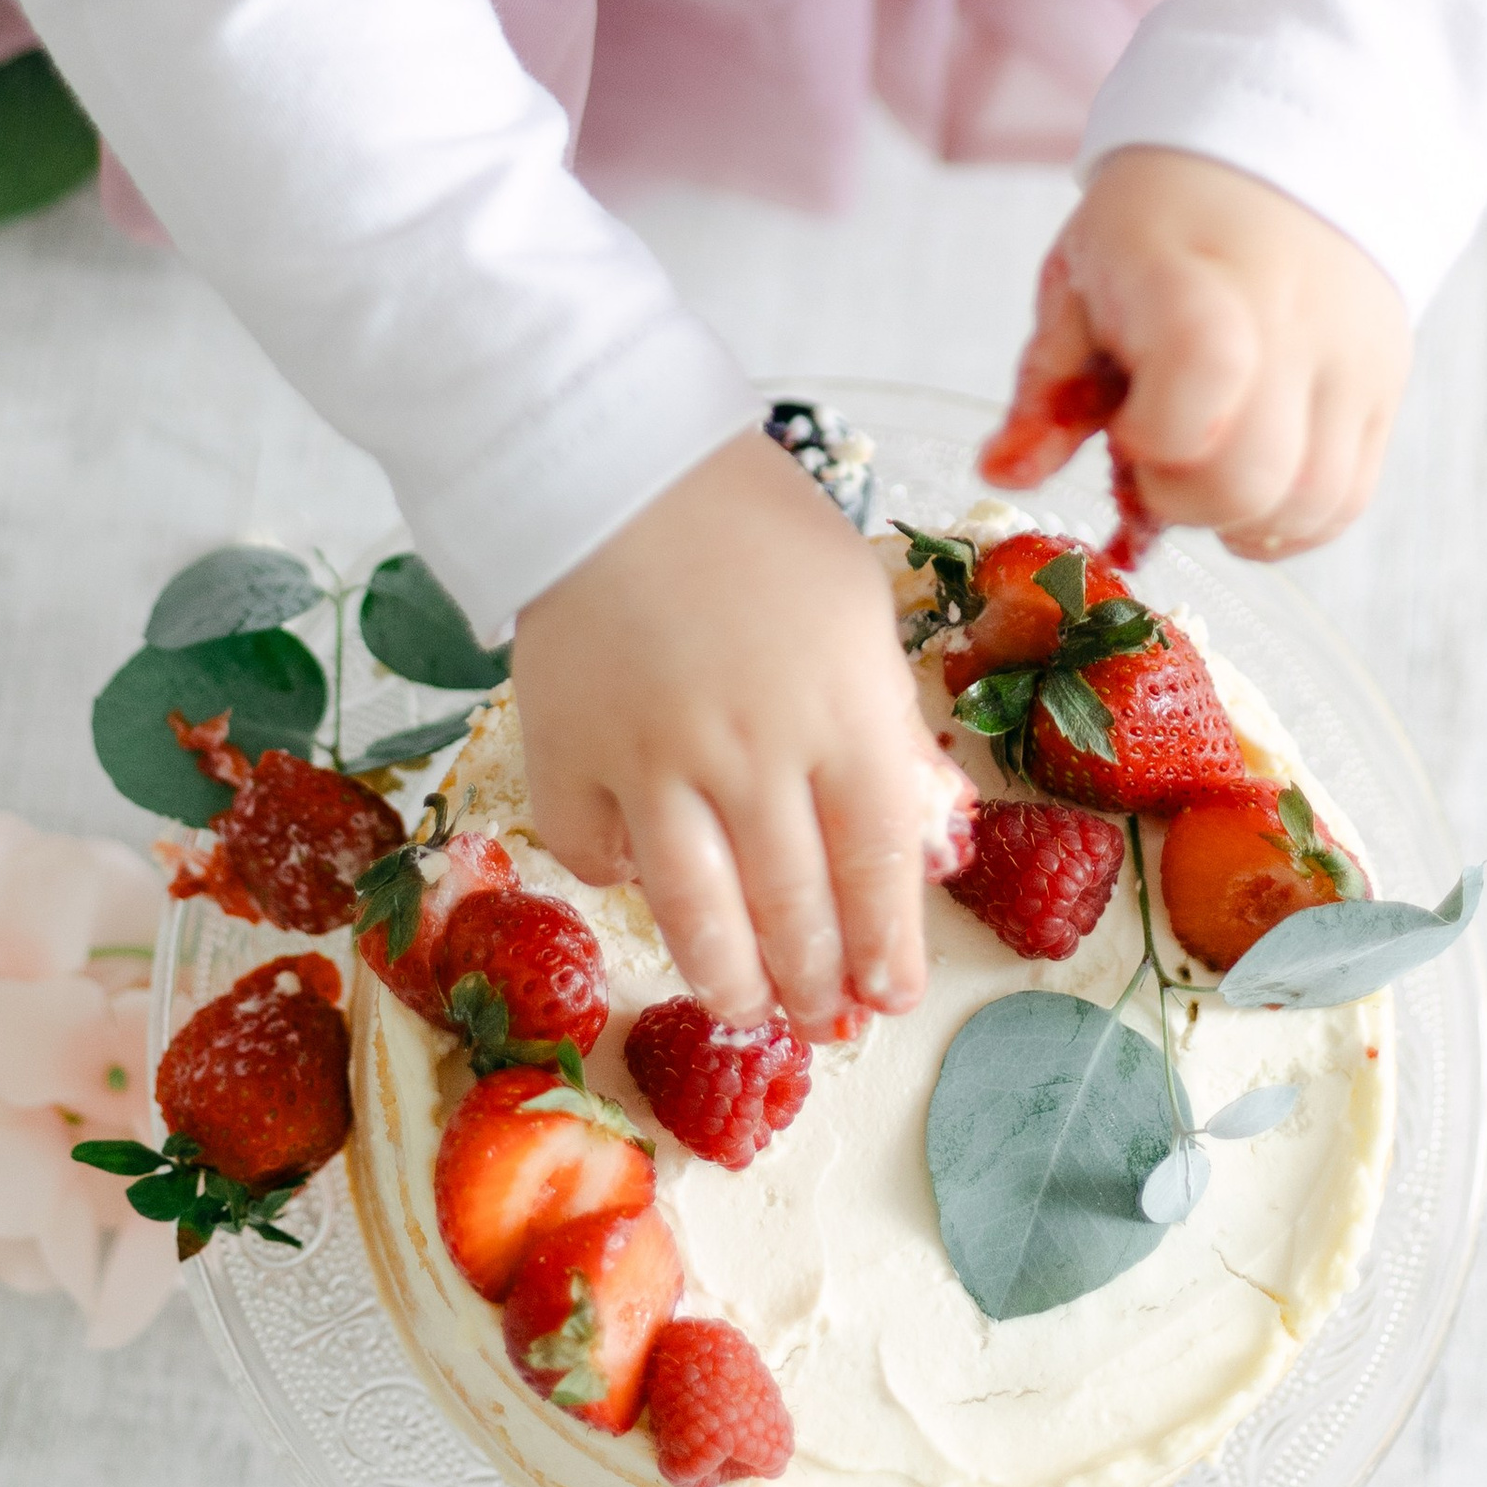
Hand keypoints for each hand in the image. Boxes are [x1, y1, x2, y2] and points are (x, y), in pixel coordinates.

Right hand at [512, 431, 965, 1039]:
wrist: (613, 466)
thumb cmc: (756, 527)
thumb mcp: (858, 610)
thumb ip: (886, 725)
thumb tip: (921, 839)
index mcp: (841, 708)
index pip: (877, 863)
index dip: (887, 945)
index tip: (892, 996)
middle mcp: (751, 750)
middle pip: (793, 907)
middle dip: (816, 981)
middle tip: (825, 1021)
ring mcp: (650, 759)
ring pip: (694, 913)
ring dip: (728, 979)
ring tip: (747, 1006)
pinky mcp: (565, 754)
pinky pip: (595, 853)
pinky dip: (619, 879)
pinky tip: (643, 882)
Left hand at [992, 149, 1410, 558]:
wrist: (1273, 158)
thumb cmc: (1156, 225)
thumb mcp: (1078, 284)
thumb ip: (1043, 391)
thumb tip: (1001, 475)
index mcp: (1192, 277)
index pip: (1201, 376)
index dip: (1149, 436)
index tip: (1121, 423)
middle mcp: (1290, 319)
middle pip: (1252, 475)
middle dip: (1183, 498)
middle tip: (1153, 458)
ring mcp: (1350, 356)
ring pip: (1309, 502)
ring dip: (1238, 518)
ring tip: (1200, 467)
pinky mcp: (1385, 386)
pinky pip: (1345, 499)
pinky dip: (1288, 518)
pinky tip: (1246, 483)